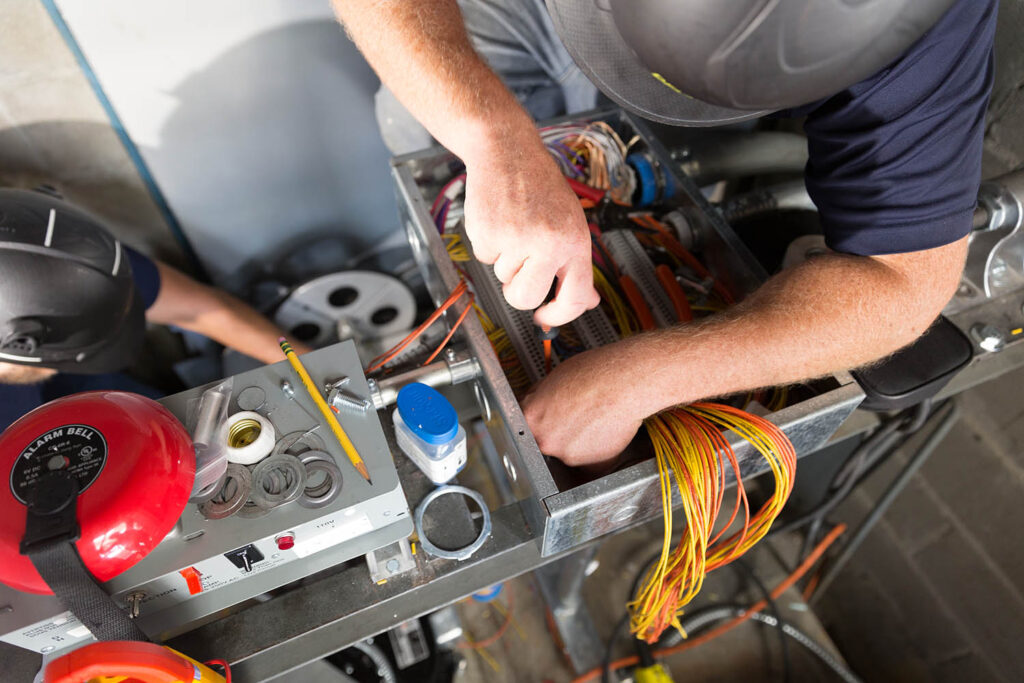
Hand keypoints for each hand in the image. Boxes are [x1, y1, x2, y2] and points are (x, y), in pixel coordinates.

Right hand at [462, 139, 598, 326]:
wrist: (508, 152)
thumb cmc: (540, 187)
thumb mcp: (571, 223)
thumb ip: (577, 264)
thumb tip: (588, 301)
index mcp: (575, 242)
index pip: (575, 299)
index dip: (558, 316)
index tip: (545, 317)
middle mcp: (549, 243)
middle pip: (525, 299)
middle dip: (517, 293)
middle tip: (518, 271)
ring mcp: (516, 239)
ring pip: (502, 277)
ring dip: (503, 259)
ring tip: (513, 226)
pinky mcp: (488, 234)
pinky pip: (484, 258)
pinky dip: (488, 244)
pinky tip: (498, 219)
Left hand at [521, 345, 643, 466]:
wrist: (623, 383)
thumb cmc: (593, 374)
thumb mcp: (555, 376)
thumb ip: (541, 396)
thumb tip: (537, 400)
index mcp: (531, 418)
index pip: (526, 424)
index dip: (539, 419)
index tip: (546, 419)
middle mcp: (546, 441)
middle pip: (547, 441)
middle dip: (559, 431)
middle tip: (576, 416)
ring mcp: (569, 455)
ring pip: (570, 451)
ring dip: (579, 441)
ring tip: (595, 420)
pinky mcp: (592, 464)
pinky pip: (591, 461)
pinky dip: (597, 451)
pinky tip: (604, 432)